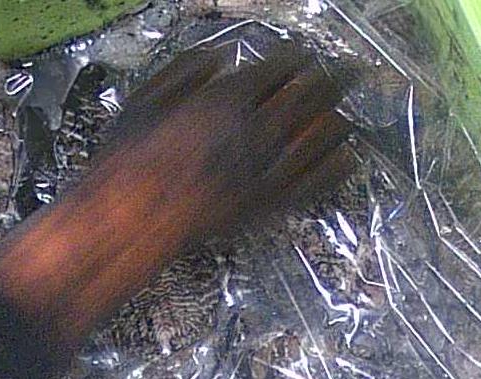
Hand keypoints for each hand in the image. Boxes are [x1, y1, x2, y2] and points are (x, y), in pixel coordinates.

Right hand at [0, 42, 353, 346]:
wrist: (131, 218)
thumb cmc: (129, 157)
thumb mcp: (146, 96)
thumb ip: (186, 69)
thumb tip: (221, 58)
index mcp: (229, 97)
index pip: (283, 68)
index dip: (300, 59)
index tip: (305, 58)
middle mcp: (259, 129)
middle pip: (314, 95)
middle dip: (337, 81)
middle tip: (351, 75)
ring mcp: (268, 169)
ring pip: (324, 137)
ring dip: (340, 120)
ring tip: (347, 115)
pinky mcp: (270, 205)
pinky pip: (318, 183)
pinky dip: (339, 166)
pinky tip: (348, 158)